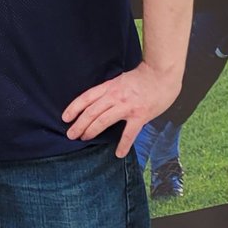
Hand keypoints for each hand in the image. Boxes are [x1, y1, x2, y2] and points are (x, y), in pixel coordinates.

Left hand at [61, 61, 183, 157]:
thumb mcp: (120, 79)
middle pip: (91, 112)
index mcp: (109, 87)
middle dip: (79, 124)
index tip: (65, 118)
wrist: (162, 73)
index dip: (73, 108)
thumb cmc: (143, 76)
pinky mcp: (140, 115)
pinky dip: (123, 145)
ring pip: (103, 121)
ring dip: (91, 131)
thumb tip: (101, 102)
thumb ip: (110, 90)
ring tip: (84, 139)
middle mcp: (114, 96)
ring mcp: (126, 106)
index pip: (86, 98)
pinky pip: (129, 133)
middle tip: (71, 134)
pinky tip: (118, 154)